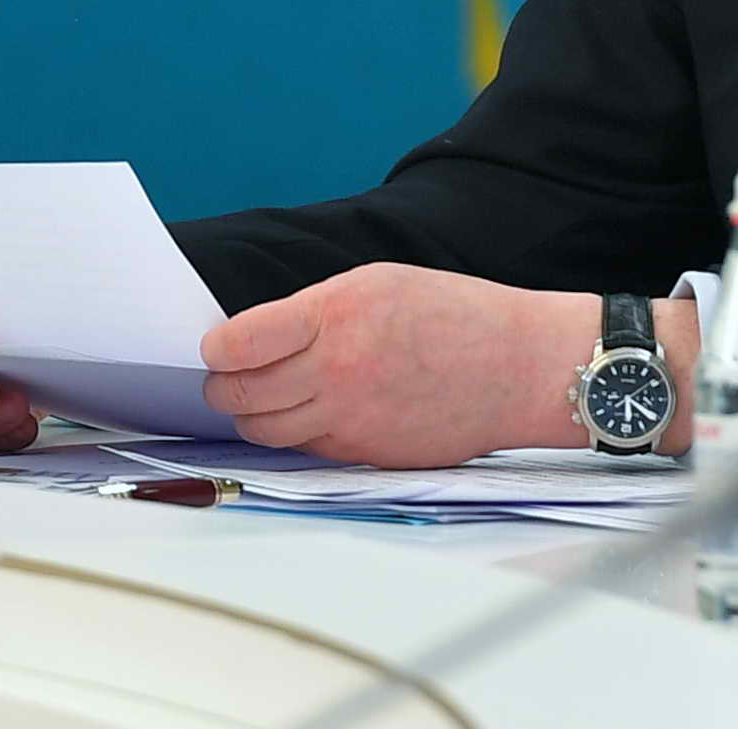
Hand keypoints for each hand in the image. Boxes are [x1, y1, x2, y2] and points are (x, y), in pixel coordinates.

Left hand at [200, 263, 603, 467]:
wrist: (520, 368)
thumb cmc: (457, 315)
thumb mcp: (380, 282)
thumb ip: (315, 311)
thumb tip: (255, 340)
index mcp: (337, 315)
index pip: (237, 344)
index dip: (217, 347)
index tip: (220, 346)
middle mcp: (336, 370)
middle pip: (236, 394)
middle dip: (225, 384)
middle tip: (234, 373)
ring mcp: (350, 419)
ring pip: (262, 430)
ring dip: (256, 413)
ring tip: (273, 394)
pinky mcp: (364, 454)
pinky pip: (305, 449)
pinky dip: (300, 433)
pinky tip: (322, 410)